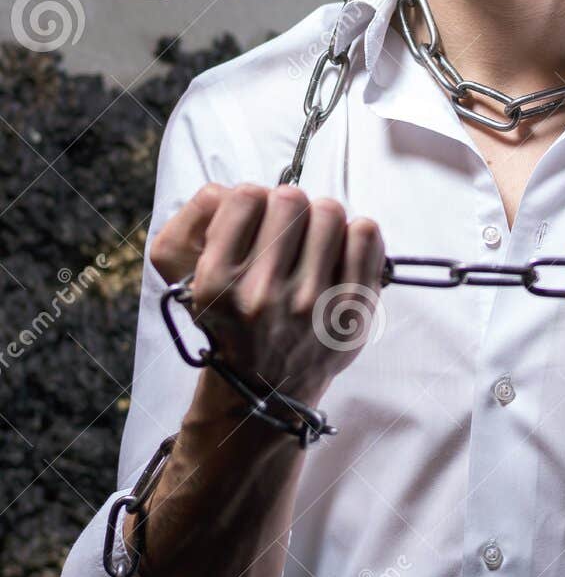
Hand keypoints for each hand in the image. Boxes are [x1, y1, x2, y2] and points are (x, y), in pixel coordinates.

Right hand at [150, 183, 385, 407]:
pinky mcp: (351, 310)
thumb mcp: (187, 278)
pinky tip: (341, 251)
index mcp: (217, 281)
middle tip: (288, 230)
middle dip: (289, 206)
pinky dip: (356, 234)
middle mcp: (261, 293)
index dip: (253, 199)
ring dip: (322, 219)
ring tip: (314, 242)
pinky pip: (365, 234)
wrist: (265, 387)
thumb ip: (197, 221)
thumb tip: (238, 189)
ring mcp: (310, 303)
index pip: (244, 196)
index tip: (257, 218)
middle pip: (290, 198)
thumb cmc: (232, 322)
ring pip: (329, 212)